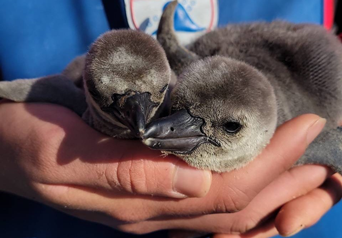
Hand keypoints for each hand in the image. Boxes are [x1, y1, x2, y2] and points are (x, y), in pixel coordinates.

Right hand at [0, 102, 326, 234]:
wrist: (10, 149)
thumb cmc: (34, 143)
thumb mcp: (68, 156)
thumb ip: (129, 173)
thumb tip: (194, 181)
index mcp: (138, 204)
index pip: (224, 192)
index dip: (270, 164)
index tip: (303, 129)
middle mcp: (154, 213)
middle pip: (235, 205)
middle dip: (283, 176)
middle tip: (318, 144)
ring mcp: (153, 208)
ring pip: (227, 215)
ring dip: (271, 190)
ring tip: (305, 166)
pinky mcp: (149, 195)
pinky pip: (208, 210)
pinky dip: (242, 199)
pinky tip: (261, 185)